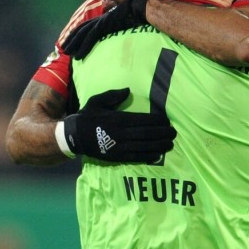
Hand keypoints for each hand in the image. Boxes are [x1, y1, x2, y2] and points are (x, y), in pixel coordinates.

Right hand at [61, 88, 175, 162]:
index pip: (142, 119)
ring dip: (159, 145)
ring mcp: (119, 146)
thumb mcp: (97, 101)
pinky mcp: (117, 157)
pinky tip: (158, 155)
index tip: (167, 120)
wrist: (74, 136)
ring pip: (144, 146)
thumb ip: (113, 96)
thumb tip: (128, 90)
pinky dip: (148, 156)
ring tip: (171, 144)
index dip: (157, 120)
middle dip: (162, 133)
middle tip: (174, 132)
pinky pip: (136, 157)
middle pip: (147, 133)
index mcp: (118, 118)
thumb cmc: (87, 117)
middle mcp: (121, 133)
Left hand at [62, 0, 151, 58]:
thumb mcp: (125, 24)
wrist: (141, 8)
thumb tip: (119, 37)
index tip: (72, 42)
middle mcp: (100, 19)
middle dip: (72, 39)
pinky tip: (78, 55)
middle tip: (63, 48)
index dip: (79, 34)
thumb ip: (118, 29)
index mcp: (104, 19)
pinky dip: (83, 47)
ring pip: (83, 34)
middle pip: (82, 30)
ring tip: (67, 53)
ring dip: (74, 44)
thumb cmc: (137, 16)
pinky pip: (90, 37)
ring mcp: (101, 21)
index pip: (88, 27)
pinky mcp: (104, 25)